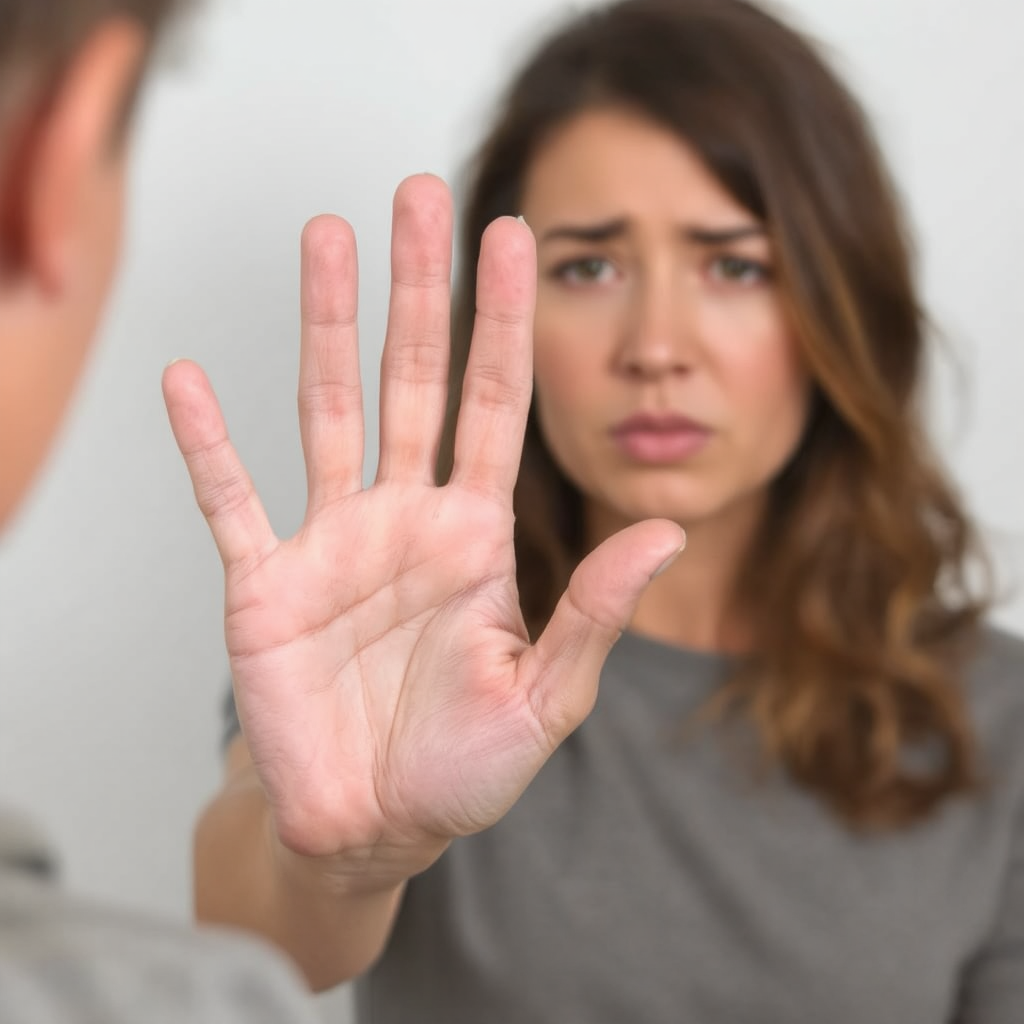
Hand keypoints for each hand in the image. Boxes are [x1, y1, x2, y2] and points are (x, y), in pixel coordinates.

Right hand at [162, 175, 683, 872]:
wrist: (374, 828)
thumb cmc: (465, 770)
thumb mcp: (546, 697)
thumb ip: (596, 612)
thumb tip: (666, 531)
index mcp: (477, 535)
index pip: (493, 404)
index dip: (503, 321)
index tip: (514, 236)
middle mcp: (404, 517)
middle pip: (412, 377)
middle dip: (418, 287)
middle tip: (418, 192)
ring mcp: (332, 542)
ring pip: (327, 409)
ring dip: (325, 325)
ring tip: (326, 237)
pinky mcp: (264, 584)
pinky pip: (230, 501)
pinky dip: (208, 446)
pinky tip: (189, 382)